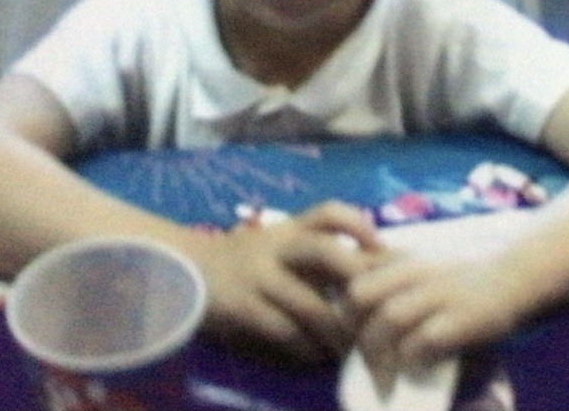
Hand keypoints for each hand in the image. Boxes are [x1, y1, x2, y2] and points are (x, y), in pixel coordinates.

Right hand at [196, 200, 379, 361]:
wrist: (185, 270)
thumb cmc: (242, 261)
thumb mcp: (277, 246)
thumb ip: (313, 254)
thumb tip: (371, 269)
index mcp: (288, 229)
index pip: (329, 212)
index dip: (360, 225)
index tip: (383, 250)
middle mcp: (274, 246)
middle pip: (323, 251)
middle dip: (357, 280)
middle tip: (379, 308)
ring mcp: (256, 275)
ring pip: (309, 304)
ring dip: (336, 331)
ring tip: (352, 348)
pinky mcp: (241, 306)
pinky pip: (283, 331)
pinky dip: (305, 348)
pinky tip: (315, 356)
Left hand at [347, 211, 535, 372]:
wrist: (514, 281)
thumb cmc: (462, 285)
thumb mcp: (423, 273)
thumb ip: (393, 283)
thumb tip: (353, 316)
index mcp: (403, 261)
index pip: (356, 277)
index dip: (344, 310)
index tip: (347, 337)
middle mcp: (417, 272)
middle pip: (362, 294)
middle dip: (353, 329)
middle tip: (359, 358)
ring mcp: (441, 293)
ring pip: (390, 316)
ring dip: (381, 353)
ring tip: (382, 379)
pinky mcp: (464, 317)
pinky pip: (425, 339)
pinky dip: (414, 357)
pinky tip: (416, 370)